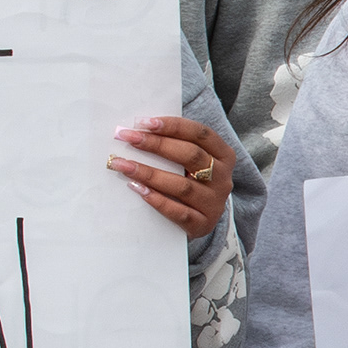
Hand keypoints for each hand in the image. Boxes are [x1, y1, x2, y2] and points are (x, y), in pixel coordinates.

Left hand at [110, 115, 235, 234]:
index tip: (144, 122)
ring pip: (182, 186)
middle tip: (128, 138)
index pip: (200, 134)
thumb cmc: (191, 182)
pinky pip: (179, 212)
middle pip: (191, 155)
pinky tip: (138, 189)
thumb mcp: (193, 162)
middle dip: (156, 144)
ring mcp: (214, 203)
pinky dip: (157, 200)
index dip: (172, 126)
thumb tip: (139, 129)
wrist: (201, 221)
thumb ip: (175, 145)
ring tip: (123, 165)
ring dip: (149, 173)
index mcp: (223, 155)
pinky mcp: (203, 224)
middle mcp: (222, 178)